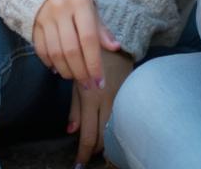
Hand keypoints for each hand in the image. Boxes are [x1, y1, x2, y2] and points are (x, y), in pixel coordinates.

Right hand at [32, 0, 119, 85]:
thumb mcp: (90, 5)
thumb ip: (100, 27)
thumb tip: (115, 47)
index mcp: (79, 2)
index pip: (89, 39)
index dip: (94, 63)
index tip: (100, 81)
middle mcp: (60, 8)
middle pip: (71, 49)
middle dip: (81, 72)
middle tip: (89, 86)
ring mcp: (44, 15)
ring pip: (55, 52)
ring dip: (66, 71)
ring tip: (75, 78)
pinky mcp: (32, 22)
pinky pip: (41, 49)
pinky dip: (49, 63)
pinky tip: (57, 69)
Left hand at [66, 49, 132, 165]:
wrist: (117, 43)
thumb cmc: (89, 57)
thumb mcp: (76, 78)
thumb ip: (74, 106)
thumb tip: (71, 131)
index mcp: (91, 96)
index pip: (89, 134)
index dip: (83, 152)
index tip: (78, 163)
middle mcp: (108, 102)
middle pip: (102, 137)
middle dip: (94, 151)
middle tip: (86, 160)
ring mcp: (120, 101)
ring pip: (112, 132)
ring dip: (105, 144)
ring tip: (97, 152)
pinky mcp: (129, 100)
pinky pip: (120, 121)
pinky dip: (113, 132)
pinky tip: (109, 137)